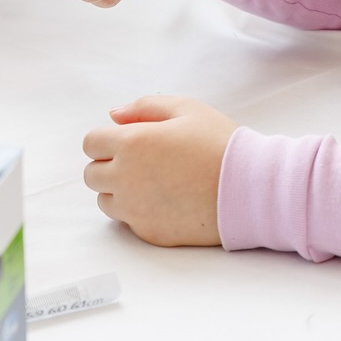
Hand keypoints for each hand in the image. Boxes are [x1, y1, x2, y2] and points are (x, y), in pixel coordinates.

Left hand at [82, 95, 236, 245]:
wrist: (249, 188)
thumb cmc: (219, 142)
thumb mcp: (185, 108)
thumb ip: (144, 107)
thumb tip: (112, 116)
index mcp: (131, 143)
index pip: (91, 143)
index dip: (107, 139)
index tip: (127, 140)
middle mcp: (125, 179)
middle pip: (92, 174)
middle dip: (109, 165)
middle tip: (141, 161)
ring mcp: (135, 210)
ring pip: (105, 201)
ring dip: (119, 191)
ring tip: (153, 182)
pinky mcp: (149, 232)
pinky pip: (128, 222)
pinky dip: (138, 211)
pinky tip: (166, 201)